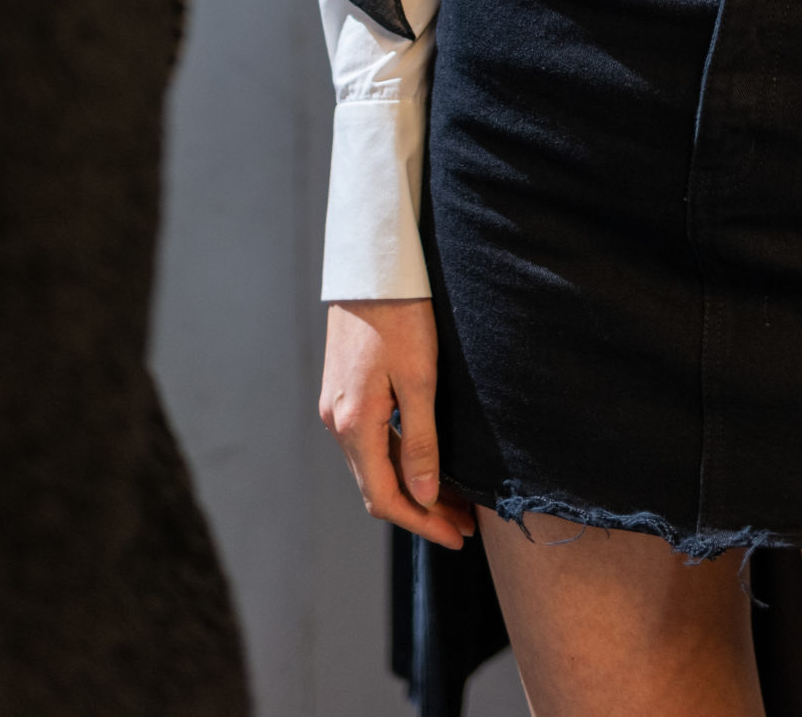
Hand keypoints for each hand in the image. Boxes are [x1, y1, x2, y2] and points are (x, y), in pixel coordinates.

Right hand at [320, 299, 475, 549]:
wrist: (373, 266)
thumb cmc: (402, 315)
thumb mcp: (420, 378)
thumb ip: (420, 441)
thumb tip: (422, 497)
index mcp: (353, 423)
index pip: (385, 497)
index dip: (422, 523)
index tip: (457, 536)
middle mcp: (337, 421)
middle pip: (377, 487)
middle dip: (421, 510)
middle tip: (464, 522)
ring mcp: (337, 406)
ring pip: (373, 466)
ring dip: (411, 487)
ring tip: (454, 498)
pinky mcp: (344, 391)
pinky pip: (370, 442)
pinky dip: (398, 461)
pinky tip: (426, 462)